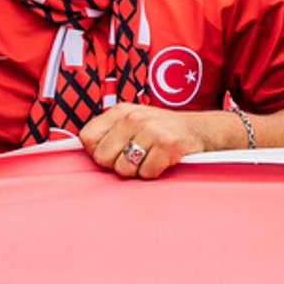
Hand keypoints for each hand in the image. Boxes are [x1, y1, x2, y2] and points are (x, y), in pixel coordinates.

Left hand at [79, 102, 205, 179]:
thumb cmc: (160, 130)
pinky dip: (154, 172)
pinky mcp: (168, 144)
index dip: (97, 151)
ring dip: (136, 170)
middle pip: (102, 157)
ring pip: (123, 169)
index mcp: (121, 110)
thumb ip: (110, 133)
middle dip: (116, 164)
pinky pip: (146, 173)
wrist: (200, 129)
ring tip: (149, 157)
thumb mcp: (133, 121)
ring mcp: (151, 129)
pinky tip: (162, 160)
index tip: (113, 151)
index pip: (87, 138)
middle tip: (135, 156)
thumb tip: (83, 155)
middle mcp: (134, 117)